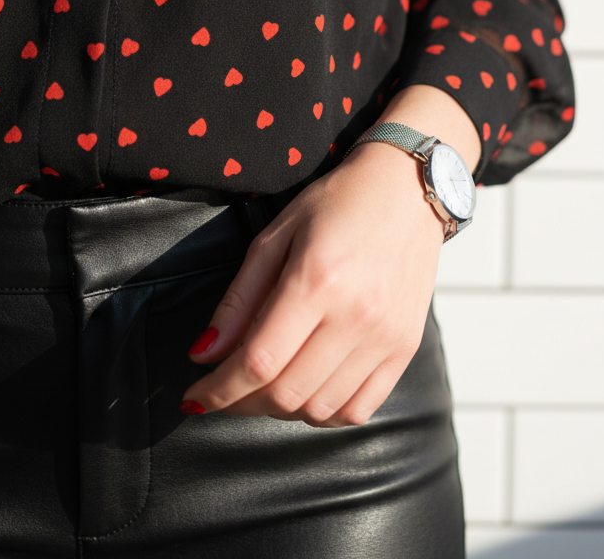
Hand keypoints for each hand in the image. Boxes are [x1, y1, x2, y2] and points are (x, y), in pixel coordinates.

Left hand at [181, 85, 480, 427]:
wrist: (409, 190)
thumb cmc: (340, 202)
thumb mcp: (277, 234)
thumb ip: (239, 298)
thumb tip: (204, 353)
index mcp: (316, 279)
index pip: (257, 361)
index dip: (218, 389)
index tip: (195, 397)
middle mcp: (355, 315)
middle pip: (285, 393)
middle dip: (241, 403)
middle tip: (224, 390)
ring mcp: (385, 336)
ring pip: (320, 409)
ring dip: (280, 409)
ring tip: (264, 385)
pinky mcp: (405, 348)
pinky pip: (359, 409)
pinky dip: (325, 413)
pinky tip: (307, 390)